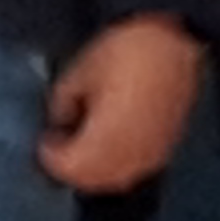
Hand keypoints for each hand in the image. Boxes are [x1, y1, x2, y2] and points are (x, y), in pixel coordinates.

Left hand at [39, 13, 202, 194]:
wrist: (174, 40)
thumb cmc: (127, 52)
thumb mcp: (80, 72)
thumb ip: (63, 104)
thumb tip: (61, 120)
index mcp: (104, 141)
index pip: (69, 168)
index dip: (51, 156)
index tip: (44, 140)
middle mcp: (130, 156)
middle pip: (92, 180)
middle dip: (73, 167)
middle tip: (61, 145)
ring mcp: (152, 154)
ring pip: (116, 179)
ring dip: (96, 169)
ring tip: (85, 144)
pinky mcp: (167, 145)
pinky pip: (137, 167)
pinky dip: (119, 162)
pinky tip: (113, 143)